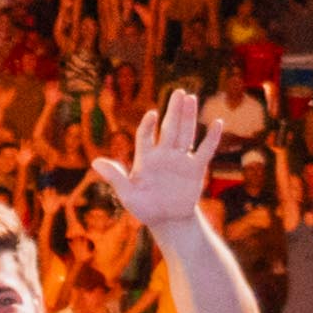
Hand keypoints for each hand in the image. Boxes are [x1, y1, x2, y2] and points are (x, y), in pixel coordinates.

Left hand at [95, 90, 220, 228]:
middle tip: (179, 92)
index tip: (152, 115)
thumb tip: (95, 162)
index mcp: (146, 159)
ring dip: (189, 117)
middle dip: (174, 111)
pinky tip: (218, 122)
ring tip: (191, 98)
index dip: (148, 126)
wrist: (167, 220)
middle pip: (169, 128)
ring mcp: (180, 160)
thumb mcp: (127, 194)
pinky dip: (212, 138)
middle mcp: (164, 155)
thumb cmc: (144, 208)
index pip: (146, 136)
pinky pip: (205, 151)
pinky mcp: (195, 169)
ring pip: (186, 134)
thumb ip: (115, 177)